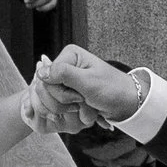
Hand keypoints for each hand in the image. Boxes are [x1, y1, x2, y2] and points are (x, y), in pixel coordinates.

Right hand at [36, 44, 151, 135]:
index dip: (60, 92)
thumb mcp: (88, 82)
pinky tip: (81, 110)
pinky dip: (69, 111)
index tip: (80, 96)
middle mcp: (65, 65)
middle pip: (45, 89)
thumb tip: (40, 72)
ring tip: (83, 105)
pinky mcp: (67, 91)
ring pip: (49, 99)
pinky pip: (57, 104)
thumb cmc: (113, 90)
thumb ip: (63, 74)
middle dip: (63, 102)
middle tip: (82, 101)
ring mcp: (65, 79)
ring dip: (67, 108)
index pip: (46, 78)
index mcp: (69, 55)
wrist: (126, 103)